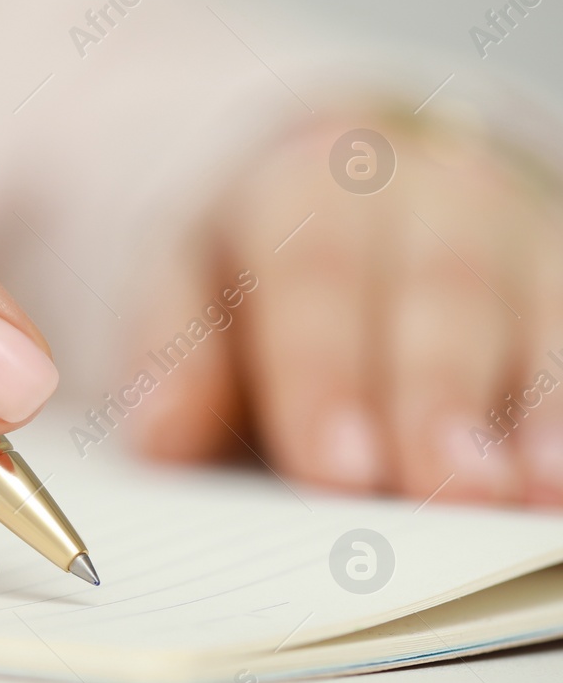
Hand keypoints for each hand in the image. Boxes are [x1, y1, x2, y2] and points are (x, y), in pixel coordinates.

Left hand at [127, 109, 562, 507]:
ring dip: (536, 409)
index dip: (324, 377)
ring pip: (537, 308)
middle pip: (440, 292)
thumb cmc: (247, 264)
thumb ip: (174, 355)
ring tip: (527, 497)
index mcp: (304, 185)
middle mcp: (427, 193)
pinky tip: (562, 480)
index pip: (314, 277)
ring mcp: (515, 229)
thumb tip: (161, 438)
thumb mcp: (184, 282)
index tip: (332, 470)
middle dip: (437, 396)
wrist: (334, 189)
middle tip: (443, 491)